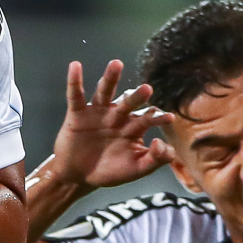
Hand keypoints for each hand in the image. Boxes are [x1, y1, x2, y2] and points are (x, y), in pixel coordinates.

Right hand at [43, 59, 173, 192]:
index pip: (147, 118)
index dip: (157, 118)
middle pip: (128, 102)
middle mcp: (117, 116)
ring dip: (110, 78)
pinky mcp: (77, 113)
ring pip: (105, 92)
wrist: (77, 177)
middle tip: (147, 89)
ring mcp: (97, 113)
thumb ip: (154, 160)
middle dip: (137, 96)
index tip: (168, 118)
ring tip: (117, 64)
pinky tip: (75, 66)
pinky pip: (76, 95)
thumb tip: (161, 143)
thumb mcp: (136, 169)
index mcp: (133, 127)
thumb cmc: (109, 171)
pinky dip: (74, 81)